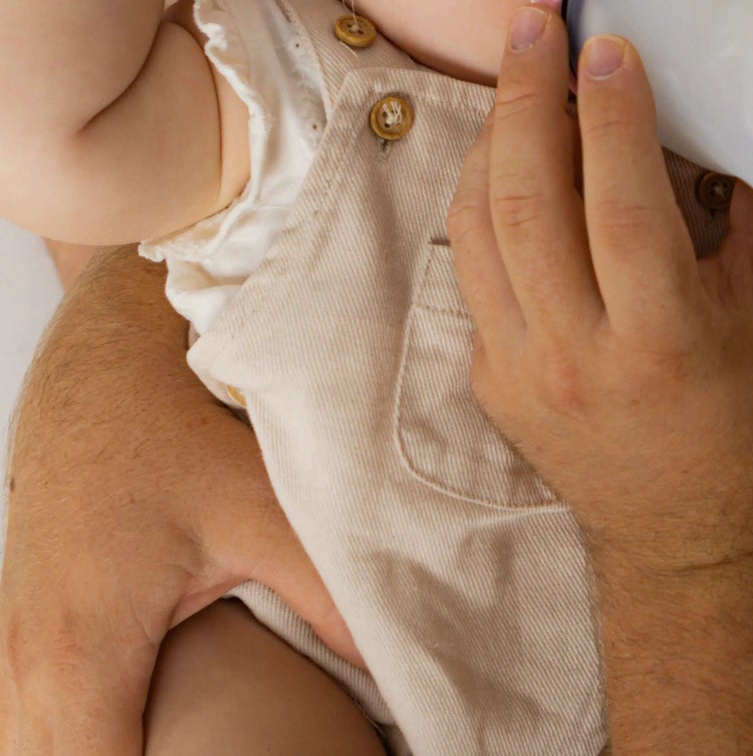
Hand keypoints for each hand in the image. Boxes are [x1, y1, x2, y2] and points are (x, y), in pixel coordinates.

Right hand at [0, 246, 360, 754]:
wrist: (102, 341)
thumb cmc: (174, 410)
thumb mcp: (265, 504)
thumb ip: (334, 601)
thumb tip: (408, 683)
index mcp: (79, 655)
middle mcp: (23, 670)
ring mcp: (10, 653)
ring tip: (203, 748)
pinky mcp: (25, 631)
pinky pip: (36, 727)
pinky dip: (87, 741)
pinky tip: (157, 731)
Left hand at [447, 7, 752, 577]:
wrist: (686, 536)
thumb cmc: (749, 418)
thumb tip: (749, 108)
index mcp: (662, 338)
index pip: (622, 205)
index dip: (612, 114)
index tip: (608, 41)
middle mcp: (575, 353)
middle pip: (527, 200)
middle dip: (525, 95)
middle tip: (535, 21)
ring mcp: (518, 369)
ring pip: (478, 225)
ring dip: (493, 135)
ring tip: (519, 73)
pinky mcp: (488, 377)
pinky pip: (471, 263)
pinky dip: (484, 194)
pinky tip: (509, 152)